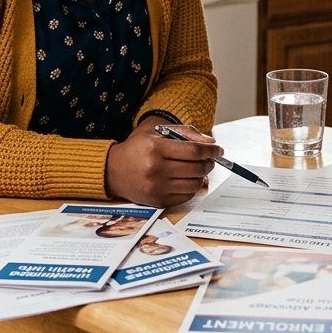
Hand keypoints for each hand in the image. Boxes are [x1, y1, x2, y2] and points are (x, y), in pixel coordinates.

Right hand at [105, 120, 219, 207]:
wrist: (113, 170)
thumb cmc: (138, 147)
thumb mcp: (157, 131)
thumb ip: (185, 134)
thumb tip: (210, 144)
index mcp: (156, 148)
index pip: (193, 151)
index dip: (210, 151)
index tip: (218, 150)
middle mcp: (155, 169)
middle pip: (196, 168)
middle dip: (209, 163)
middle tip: (210, 159)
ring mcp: (156, 187)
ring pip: (193, 184)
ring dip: (202, 176)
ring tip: (199, 169)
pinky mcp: (157, 201)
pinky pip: (185, 196)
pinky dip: (192, 188)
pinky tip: (188, 179)